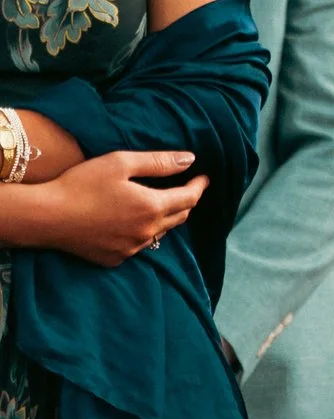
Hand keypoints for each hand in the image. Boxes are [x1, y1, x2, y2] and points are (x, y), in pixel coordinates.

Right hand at [27, 151, 205, 265]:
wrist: (46, 216)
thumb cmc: (81, 184)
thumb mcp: (121, 163)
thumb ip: (159, 162)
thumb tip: (190, 159)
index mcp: (152, 207)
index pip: (189, 198)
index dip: (199, 186)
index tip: (204, 177)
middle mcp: (147, 232)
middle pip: (179, 217)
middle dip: (186, 201)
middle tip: (187, 189)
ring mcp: (131, 249)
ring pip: (160, 233)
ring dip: (165, 219)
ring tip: (162, 205)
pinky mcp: (114, 258)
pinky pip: (138, 245)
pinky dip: (143, 233)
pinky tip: (134, 224)